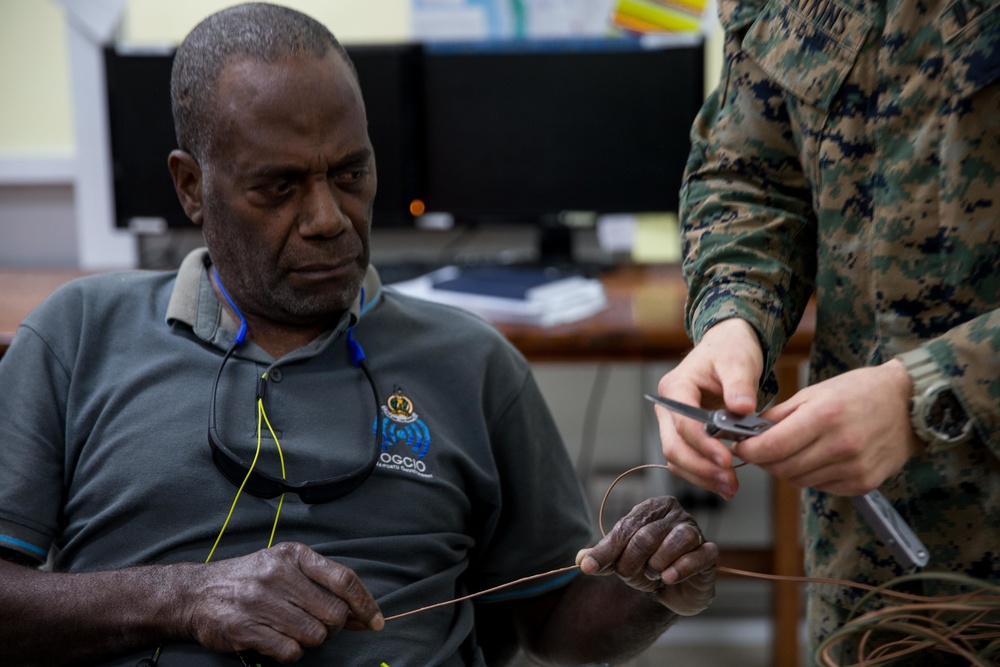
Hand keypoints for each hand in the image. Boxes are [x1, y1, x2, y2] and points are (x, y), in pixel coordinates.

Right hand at [183, 542, 382, 662]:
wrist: (196, 593)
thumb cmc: (251, 579)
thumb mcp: (285, 566)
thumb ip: (323, 584)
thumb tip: (363, 614)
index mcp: (294, 556)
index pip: (344, 579)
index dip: (366, 603)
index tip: (375, 621)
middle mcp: (278, 575)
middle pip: (333, 613)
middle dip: (334, 627)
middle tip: (320, 626)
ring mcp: (260, 602)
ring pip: (314, 635)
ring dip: (311, 641)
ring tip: (294, 632)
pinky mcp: (245, 629)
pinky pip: (290, 651)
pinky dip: (291, 653)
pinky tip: (279, 642)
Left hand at [576, 497, 717, 615]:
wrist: (674, 590)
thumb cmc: (648, 565)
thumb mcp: (621, 560)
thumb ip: (602, 558)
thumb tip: (581, 560)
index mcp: (652, 508)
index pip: (625, 527)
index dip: (606, 550)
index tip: (588, 567)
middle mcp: (675, 514)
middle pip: (646, 535)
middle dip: (631, 562)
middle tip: (629, 576)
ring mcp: (695, 532)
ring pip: (677, 540)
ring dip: (657, 564)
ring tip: (654, 574)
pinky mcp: (710, 553)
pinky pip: (699, 556)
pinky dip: (681, 568)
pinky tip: (668, 578)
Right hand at [656, 318, 763, 498]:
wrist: (727, 348)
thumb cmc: (729, 350)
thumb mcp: (738, 360)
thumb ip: (740, 384)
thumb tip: (742, 408)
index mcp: (676, 387)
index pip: (683, 422)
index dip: (703, 444)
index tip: (726, 459)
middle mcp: (668, 407)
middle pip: (673, 446)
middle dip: (701, 467)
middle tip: (730, 480)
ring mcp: (673, 422)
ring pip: (676, 458)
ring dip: (701, 476)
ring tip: (730, 487)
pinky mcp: (685, 434)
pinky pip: (687, 460)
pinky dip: (703, 474)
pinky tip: (724, 483)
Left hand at [731, 359, 919, 494]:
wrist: (908, 405)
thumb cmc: (859, 392)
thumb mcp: (814, 392)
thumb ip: (779, 415)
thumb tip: (748, 431)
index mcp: (825, 416)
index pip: (773, 446)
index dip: (749, 450)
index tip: (739, 447)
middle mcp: (841, 445)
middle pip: (783, 468)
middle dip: (765, 460)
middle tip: (760, 448)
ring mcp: (855, 468)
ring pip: (800, 481)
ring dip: (787, 468)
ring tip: (794, 449)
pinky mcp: (864, 483)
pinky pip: (822, 486)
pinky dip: (811, 475)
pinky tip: (819, 457)